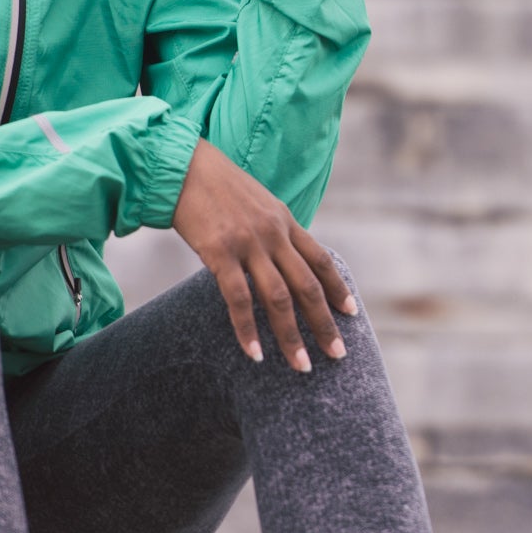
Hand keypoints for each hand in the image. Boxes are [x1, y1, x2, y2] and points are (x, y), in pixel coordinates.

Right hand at [168, 138, 355, 370]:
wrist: (181, 166)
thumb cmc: (214, 187)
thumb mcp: (256, 202)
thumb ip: (272, 229)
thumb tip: (281, 258)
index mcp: (284, 220)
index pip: (320, 259)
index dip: (338, 288)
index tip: (350, 313)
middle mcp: (273, 233)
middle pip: (307, 286)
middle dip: (324, 323)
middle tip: (337, 354)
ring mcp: (248, 244)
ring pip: (279, 298)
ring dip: (291, 336)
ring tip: (302, 366)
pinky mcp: (219, 253)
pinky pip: (238, 299)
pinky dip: (247, 329)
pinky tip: (254, 353)